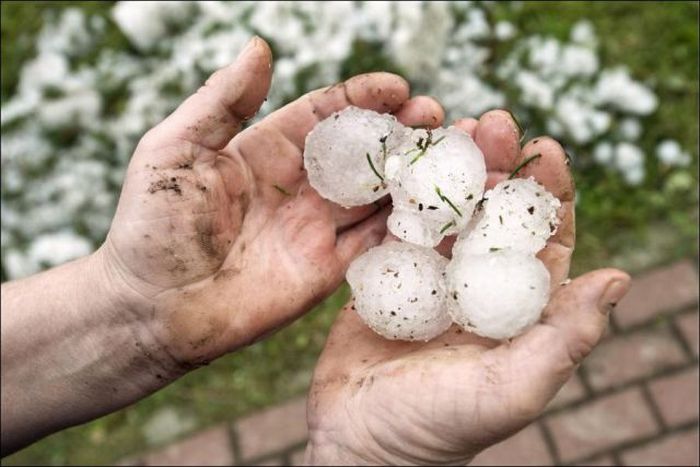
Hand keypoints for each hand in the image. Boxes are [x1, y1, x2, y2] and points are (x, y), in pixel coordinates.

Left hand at [98, 37, 444, 371]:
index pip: (326, 115)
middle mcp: (298, 187)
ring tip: (449, 158)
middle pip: (362, 152)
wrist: (151, 309)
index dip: (362, 98)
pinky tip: (431, 210)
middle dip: (401, 132)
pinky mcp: (325, 271)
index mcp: (266, 150)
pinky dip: (403, 227)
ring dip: (412, 176)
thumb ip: (220, 101)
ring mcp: (315, 229)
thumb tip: (259, 47)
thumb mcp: (174, 150)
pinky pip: (373, 244)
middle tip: (436, 119)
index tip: (398, 87)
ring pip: (377, 195)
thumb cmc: (151, 227)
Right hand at [305, 111, 631, 464]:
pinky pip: (394, 227)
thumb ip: (564, 338)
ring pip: (444, 211)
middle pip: (492, 211)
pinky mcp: (385, 276)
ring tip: (443, 128)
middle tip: (489, 122)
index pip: (544, 237)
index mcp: (518, 306)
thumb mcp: (511, 389)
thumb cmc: (440, 426)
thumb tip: (620, 278)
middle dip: (495, 165)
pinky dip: (396, 194)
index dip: (549, 192)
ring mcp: (429, 277)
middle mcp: (476, 284)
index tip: (545, 148)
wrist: (361, 443)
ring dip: (445, 170)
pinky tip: (395, 164)